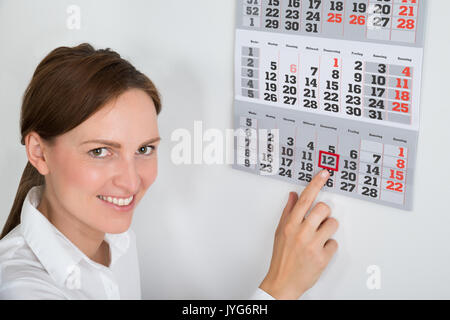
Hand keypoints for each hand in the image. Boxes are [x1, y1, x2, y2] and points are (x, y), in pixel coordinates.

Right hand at [259, 169, 338, 299]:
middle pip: (323, 209)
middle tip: (319, 220)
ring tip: (319, 236)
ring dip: (329, 229)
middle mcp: (301, 233)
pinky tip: (320, 250)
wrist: (282, 281)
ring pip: (333, 224)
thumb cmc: (281, 257)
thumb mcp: (279, 232)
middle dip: (324, 213)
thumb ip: (288, 212)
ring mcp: (313, 245)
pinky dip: (329, 246)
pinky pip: (334, 243)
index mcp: (290, 224)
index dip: (315, 184)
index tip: (324, 174)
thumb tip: (294, 195)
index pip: (305, 199)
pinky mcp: (323, 257)